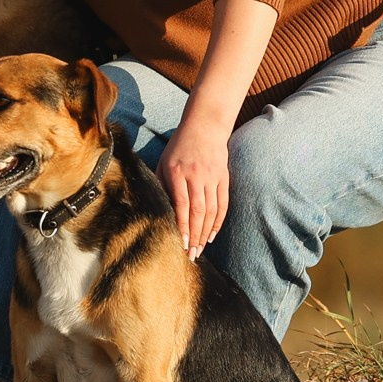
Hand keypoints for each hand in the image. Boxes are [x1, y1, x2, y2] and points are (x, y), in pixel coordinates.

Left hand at [156, 117, 230, 257]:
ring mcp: (213, 177)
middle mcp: (197, 176)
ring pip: (211, 211)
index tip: (181, 243)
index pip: (182, 204)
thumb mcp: (163, 161)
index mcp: (178, 172)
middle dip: (194, 236)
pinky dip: (218, 222)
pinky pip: (223, 205)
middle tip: (191, 255)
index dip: (182, 225)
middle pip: (198, 212)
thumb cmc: (179, 146)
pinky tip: (211, 235)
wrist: (204, 126)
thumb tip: (158, 210)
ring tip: (200, 249)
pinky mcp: (224, 178)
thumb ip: (161, 184)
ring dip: (205, 233)